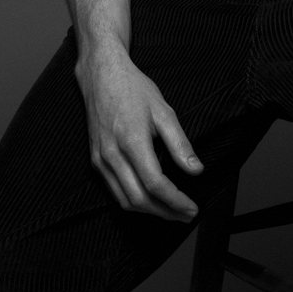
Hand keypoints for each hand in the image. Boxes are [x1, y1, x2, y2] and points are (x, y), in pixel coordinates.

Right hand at [75, 41, 203, 220]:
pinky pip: (114, 191)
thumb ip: (180, 144)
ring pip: (125, 200)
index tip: (192, 208)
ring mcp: (101, 160)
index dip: (176, 201)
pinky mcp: (95, 161)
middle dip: (165, 213)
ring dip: (150, 212)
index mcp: (132, 141)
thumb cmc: (134, 89)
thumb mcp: (163, 111)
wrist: (102, 75)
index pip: (155, 184)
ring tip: (172, 211)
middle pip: (139, 199)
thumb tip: (196, 170)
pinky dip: (134, 201)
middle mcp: (112, 155)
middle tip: (186, 216)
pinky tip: (150, 199)